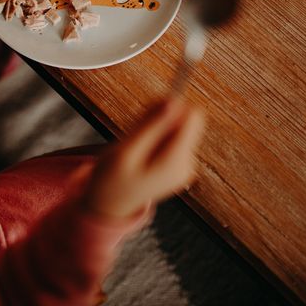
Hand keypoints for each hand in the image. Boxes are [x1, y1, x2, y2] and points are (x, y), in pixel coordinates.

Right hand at [83, 99, 204, 218]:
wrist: (111, 204)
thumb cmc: (113, 179)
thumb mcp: (126, 151)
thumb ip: (151, 125)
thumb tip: (173, 101)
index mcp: (176, 162)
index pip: (193, 117)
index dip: (172, 107)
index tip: (149, 113)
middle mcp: (187, 164)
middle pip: (186, 121)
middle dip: (161, 119)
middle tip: (136, 133)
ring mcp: (186, 166)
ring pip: (179, 128)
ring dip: (156, 129)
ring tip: (136, 145)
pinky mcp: (180, 164)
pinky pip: (173, 138)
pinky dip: (157, 138)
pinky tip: (141, 151)